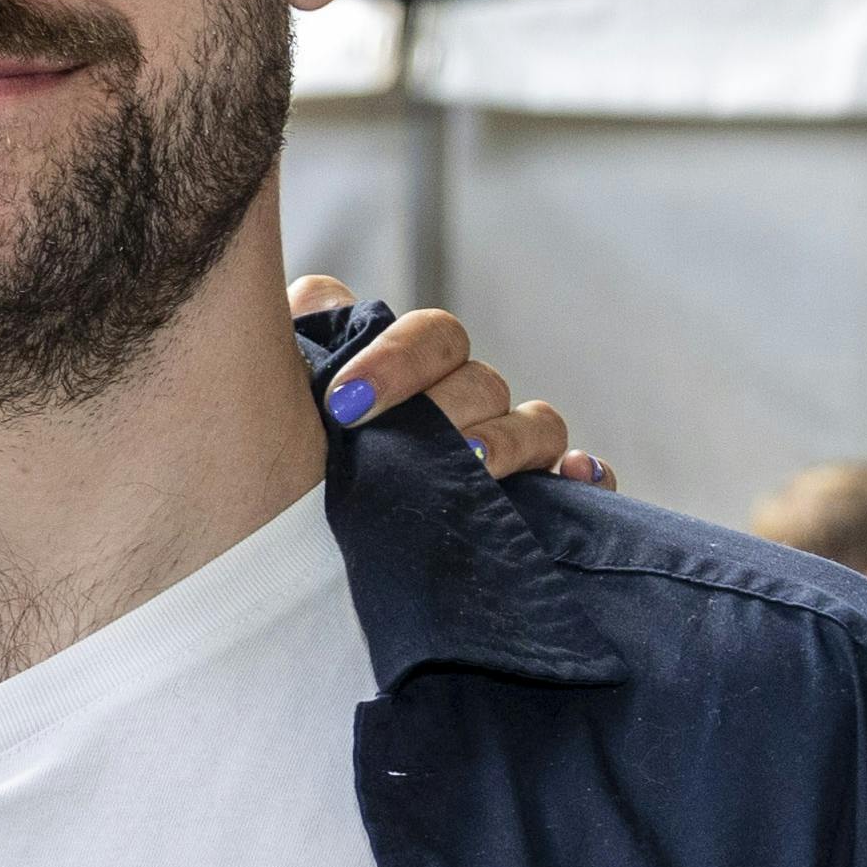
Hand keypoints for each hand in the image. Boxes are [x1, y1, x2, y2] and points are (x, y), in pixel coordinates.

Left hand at [289, 278, 608, 485]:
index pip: (429, 338)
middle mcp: (460, 410)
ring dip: (506, 438)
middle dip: (438, 402)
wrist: (282, 566)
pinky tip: (576, 476)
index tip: (343, 405)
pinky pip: (581, 486)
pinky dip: (587, 476)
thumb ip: (300, 336)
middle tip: (401, 447)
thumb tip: (323, 299)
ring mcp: (501, 460)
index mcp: (407, 378)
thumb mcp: (278, 401)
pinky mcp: (538, 512)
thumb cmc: (278, 476)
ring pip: (535, 424)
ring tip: (468, 463)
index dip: (394, 359)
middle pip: (478, 379)